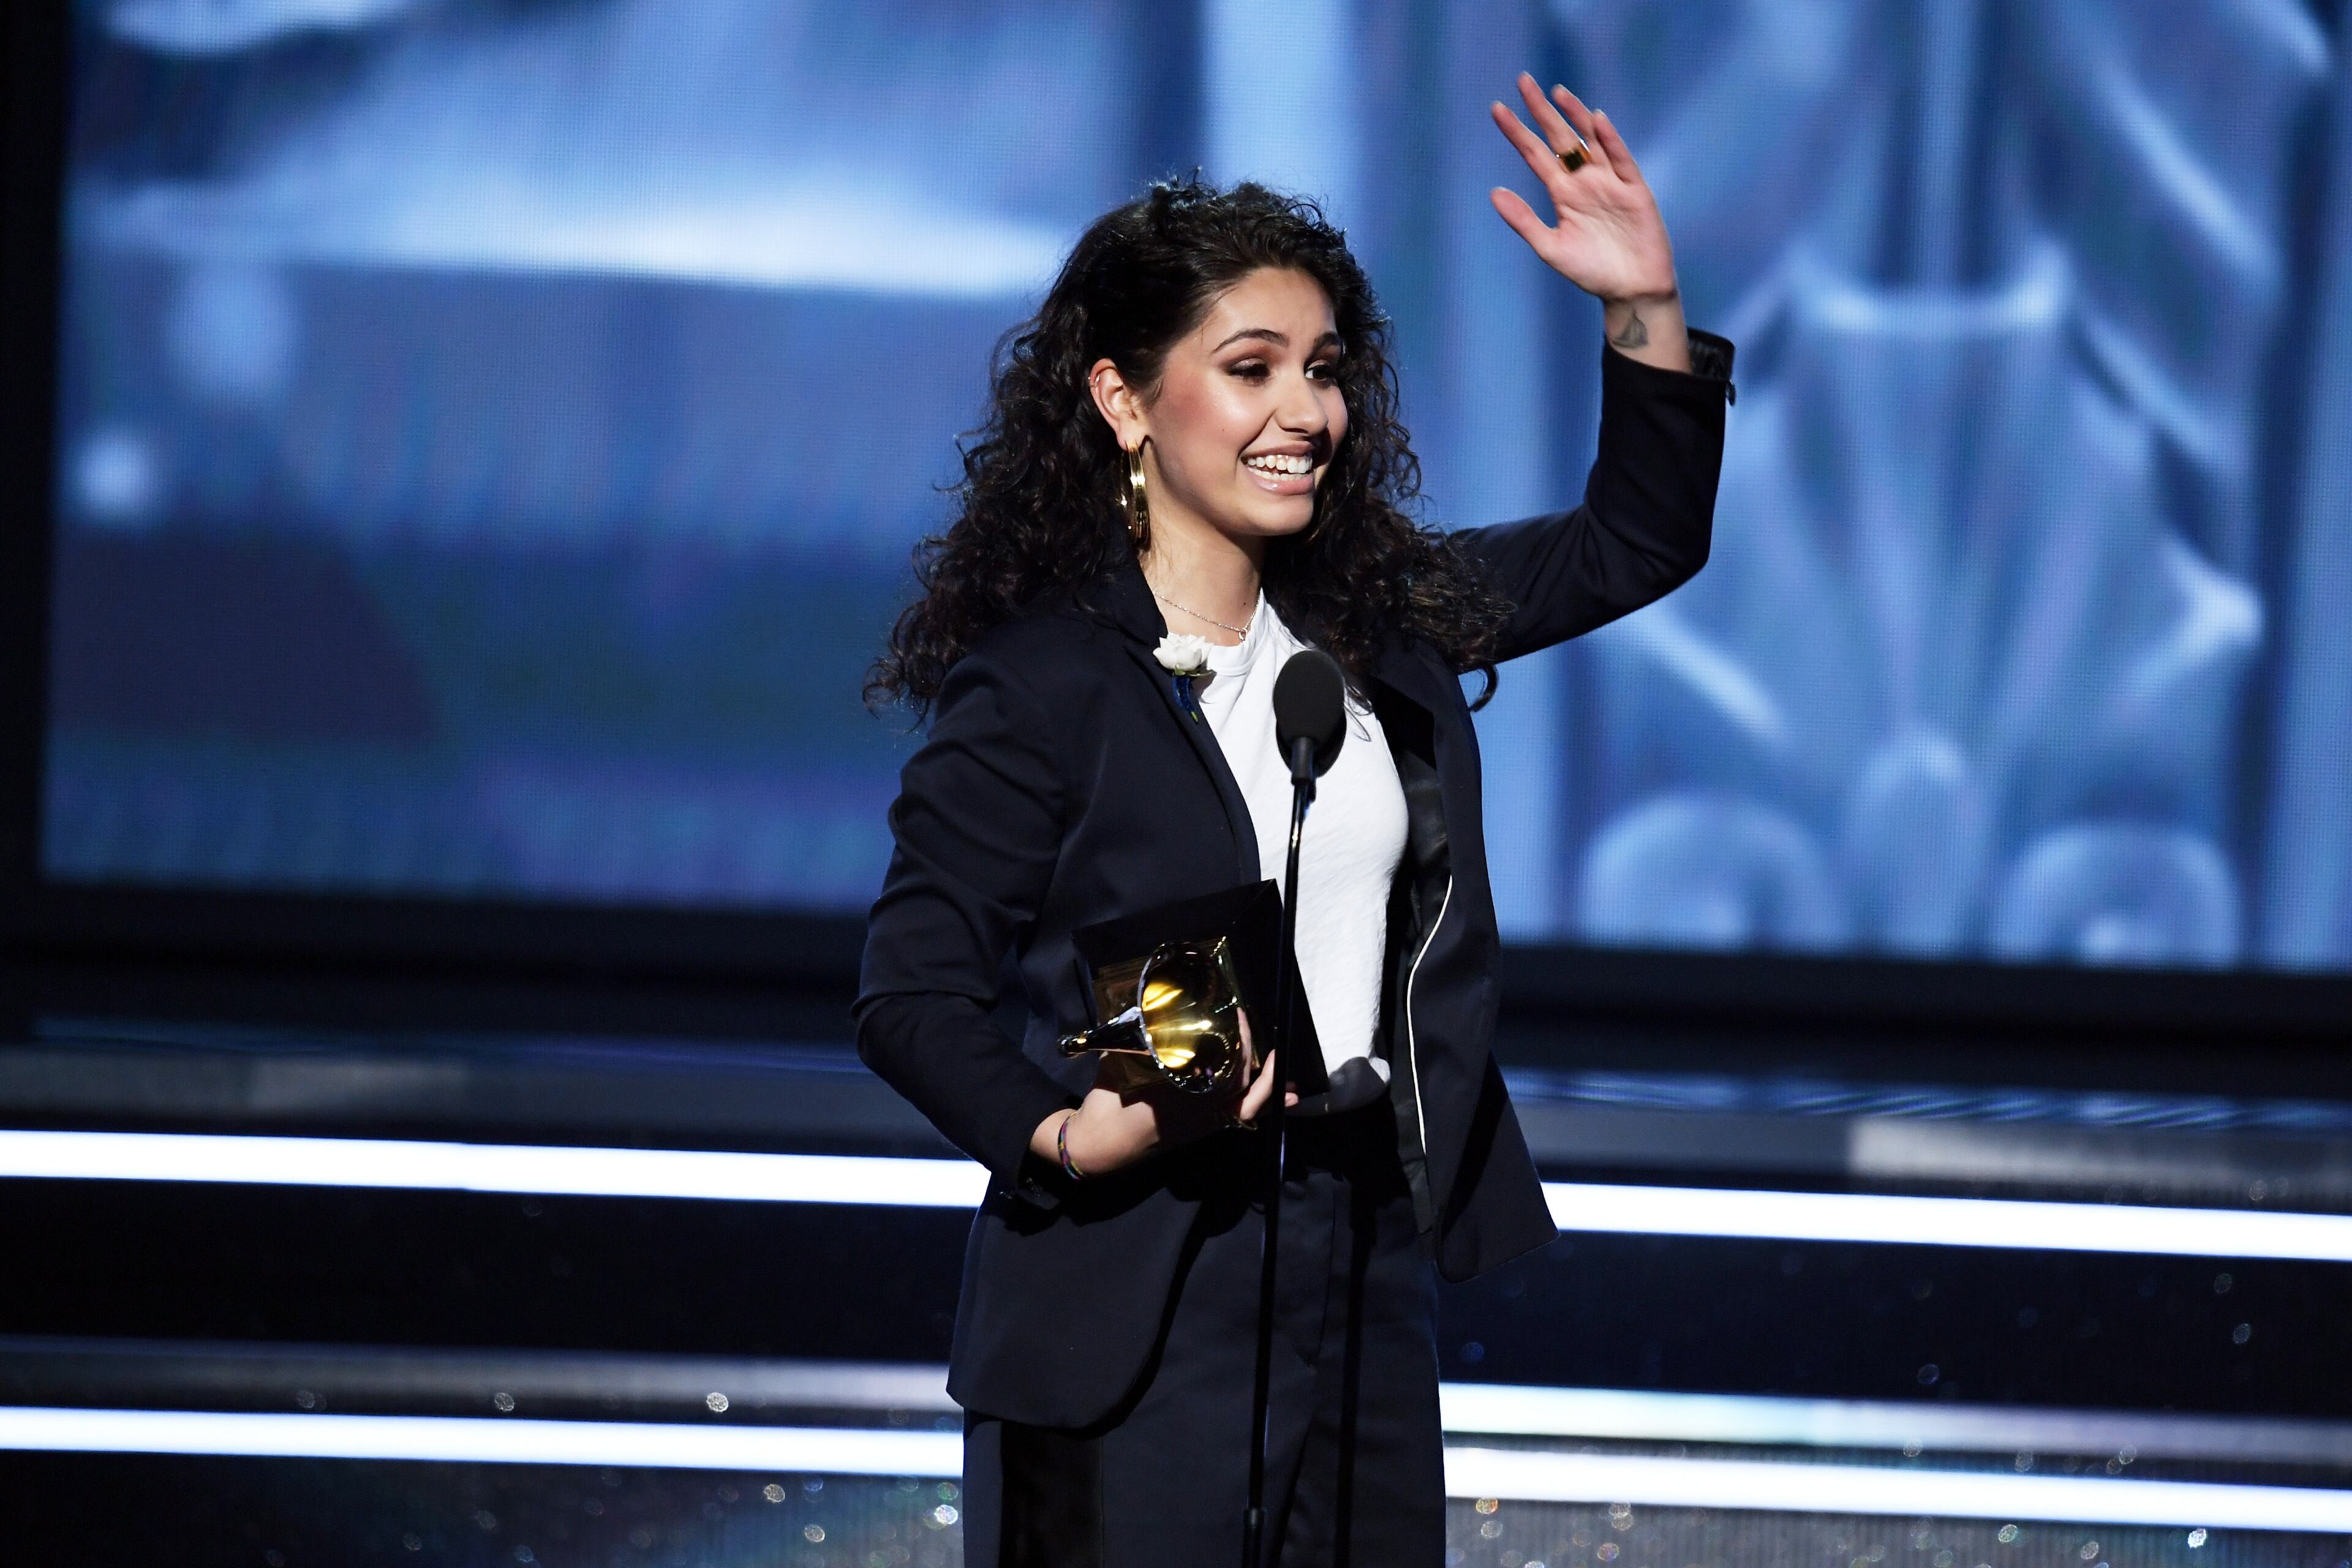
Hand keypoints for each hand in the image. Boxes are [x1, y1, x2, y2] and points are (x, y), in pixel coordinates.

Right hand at [1032, 1021, 1293, 1178]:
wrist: (1097, 1146)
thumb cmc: (1106, 1103)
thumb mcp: (1118, 1061)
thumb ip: (1138, 1037)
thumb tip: (1148, 1007)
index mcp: (1183, 1091)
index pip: (1226, 1065)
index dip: (1240, 1040)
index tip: (1238, 1016)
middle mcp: (1201, 1109)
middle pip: (1244, 1085)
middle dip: (1258, 1060)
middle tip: (1259, 1033)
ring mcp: (1203, 1124)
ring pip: (1248, 1108)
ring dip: (1270, 1091)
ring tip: (1293, 1085)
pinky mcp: (1200, 1131)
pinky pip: (1239, 1120)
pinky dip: (1260, 1109)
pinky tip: (1279, 1101)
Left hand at [1489, 73, 1689, 371]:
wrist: (1630, 291)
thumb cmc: (1592, 272)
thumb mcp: (1551, 247)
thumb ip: (1523, 220)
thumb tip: (1493, 192)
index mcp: (1562, 194)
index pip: (1535, 155)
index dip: (1517, 132)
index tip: (1497, 109)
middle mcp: (1584, 181)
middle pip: (1560, 138)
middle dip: (1542, 111)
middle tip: (1523, 82)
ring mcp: (1610, 182)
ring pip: (1590, 140)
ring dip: (1575, 116)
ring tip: (1557, 92)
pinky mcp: (1634, 190)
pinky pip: (1621, 160)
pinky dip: (1610, 140)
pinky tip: (1596, 120)